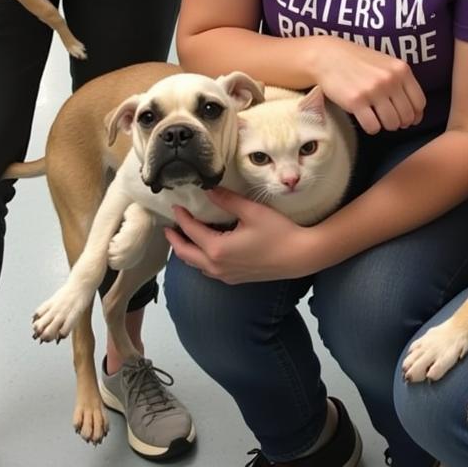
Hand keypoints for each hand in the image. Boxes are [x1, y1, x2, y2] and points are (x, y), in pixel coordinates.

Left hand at [164, 189, 322, 283]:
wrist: (299, 257)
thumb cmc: (278, 232)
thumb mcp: (252, 211)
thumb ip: (228, 200)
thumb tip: (209, 190)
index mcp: (217, 249)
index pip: (192, 231)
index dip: (182, 217)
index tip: (176, 206)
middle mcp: (217, 266)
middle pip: (186, 254)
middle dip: (175, 240)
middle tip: (168, 227)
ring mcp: (225, 275)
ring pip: (196, 265)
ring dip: (186, 251)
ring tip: (184, 238)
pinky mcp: (235, 279)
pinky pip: (208, 270)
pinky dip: (200, 259)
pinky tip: (206, 250)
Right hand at [312, 37, 425, 133]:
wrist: (328, 56)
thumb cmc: (359, 61)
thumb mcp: (386, 64)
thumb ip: (402, 83)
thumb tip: (416, 114)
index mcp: (401, 69)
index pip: (419, 103)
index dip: (415, 115)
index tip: (406, 117)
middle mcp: (390, 80)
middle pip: (407, 116)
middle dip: (400, 122)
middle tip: (389, 119)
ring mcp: (373, 91)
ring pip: (392, 124)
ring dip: (386, 126)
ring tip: (377, 118)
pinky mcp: (356, 101)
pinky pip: (373, 127)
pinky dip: (371, 128)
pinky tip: (366, 119)